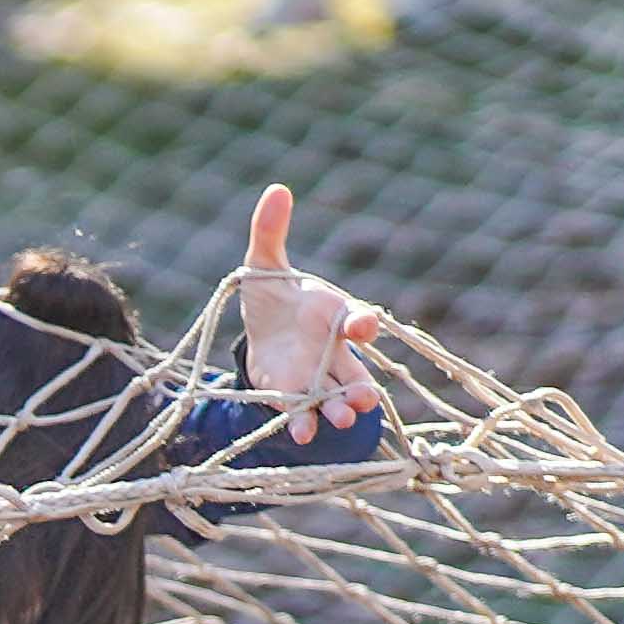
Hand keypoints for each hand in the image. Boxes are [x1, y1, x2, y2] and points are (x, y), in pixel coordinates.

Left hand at [226, 182, 388, 439]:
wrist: (258, 332)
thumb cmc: (272, 296)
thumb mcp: (263, 263)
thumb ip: (270, 231)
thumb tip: (278, 189)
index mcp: (333, 314)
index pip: (357, 318)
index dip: (362, 321)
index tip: (362, 324)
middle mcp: (333, 350)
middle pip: (354, 371)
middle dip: (360, 386)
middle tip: (365, 399)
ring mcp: (316, 377)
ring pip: (336, 397)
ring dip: (340, 410)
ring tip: (341, 422)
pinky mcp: (293, 396)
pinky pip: (303, 412)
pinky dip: (304, 423)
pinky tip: (301, 434)